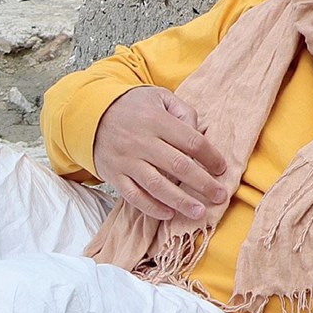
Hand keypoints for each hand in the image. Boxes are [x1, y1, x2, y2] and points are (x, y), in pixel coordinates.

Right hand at [93, 86, 226, 220]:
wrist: (90, 115)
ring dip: (180, 202)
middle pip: (178, 166)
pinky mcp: (115, 176)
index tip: (221, 168)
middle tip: (220, 196)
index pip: (191, 141)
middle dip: (203, 184)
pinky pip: (134, 196)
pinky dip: (152, 208)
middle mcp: (142, 142)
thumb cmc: (132, 107)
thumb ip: (183, 112)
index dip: (210, 157)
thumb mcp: (159, 97)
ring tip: (199, 213)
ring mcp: (127, 161)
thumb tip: (200, 134)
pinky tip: (169, 214)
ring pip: (157, 186)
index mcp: (156, 120)